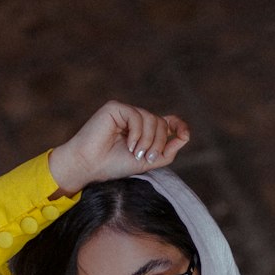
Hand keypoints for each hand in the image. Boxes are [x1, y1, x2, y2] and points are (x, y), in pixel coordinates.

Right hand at [48, 101, 190, 194]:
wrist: (90, 166)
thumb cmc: (113, 165)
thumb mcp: (147, 162)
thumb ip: (167, 151)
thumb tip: (185, 136)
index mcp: (142, 131)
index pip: (166, 121)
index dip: (178, 125)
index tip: (184, 134)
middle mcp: (135, 119)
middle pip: (161, 123)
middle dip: (158, 142)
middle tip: (145, 157)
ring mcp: (125, 112)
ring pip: (151, 119)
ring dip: (147, 140)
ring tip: (134, 153)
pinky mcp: (115, 108)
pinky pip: (137, 116)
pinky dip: (137, 133)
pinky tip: (128, 145)